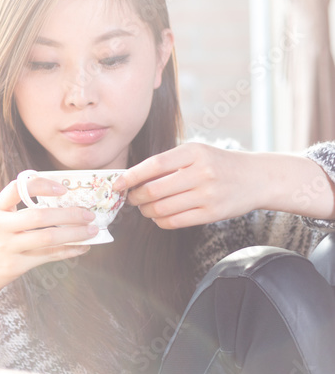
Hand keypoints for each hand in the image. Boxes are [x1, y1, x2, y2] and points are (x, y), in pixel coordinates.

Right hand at [0, 176, 97, 315]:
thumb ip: (16, 209)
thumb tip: (56, 200)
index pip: (17, 188)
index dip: (42, 185)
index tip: (63, 188)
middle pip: (39, 216)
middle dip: (69, 214)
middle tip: (89, 214)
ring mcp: (7, 247)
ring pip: (48, 238)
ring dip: (74, 233)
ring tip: (92, 230)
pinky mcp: (15, 266)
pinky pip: (48, 256)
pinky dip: (68, 251)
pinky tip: (82, 248)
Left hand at [111, 143, 258, 228]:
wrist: (255, 178)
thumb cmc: (218, 163)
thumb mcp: (196, 152)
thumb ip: (168, 162)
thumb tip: (133, 178)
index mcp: (194, 152)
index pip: (154, 164)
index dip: (131, 176)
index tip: (117, 184)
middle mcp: (201, 172)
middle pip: (155, 190)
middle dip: (136, 197)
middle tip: (131, 198)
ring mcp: (208, 194)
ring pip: (163, 209)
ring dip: (147, 211)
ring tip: (145, 207)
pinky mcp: (212, 213)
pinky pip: (176, 221)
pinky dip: (161, 220)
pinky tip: (159, 216)